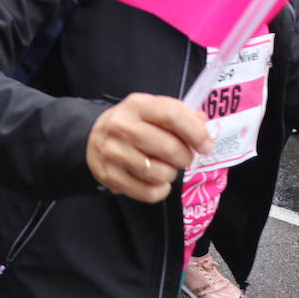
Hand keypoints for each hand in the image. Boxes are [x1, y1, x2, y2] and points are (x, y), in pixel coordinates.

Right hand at [85, 93, 213, 202]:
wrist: (92, 138)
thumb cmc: (132, 124)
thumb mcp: (152, 111)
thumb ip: (179, 115)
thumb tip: (204, 124)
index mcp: (136, 105)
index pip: (172, 115)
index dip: (196, 132)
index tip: (206, 145)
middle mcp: (121, 126)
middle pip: (169, 148)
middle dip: (185, 157)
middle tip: (184, 157)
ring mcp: (113, 152)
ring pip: (160, 173)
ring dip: (171, 174)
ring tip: (166, 168)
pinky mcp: (109, 176)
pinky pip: (148, 192)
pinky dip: (160, 190)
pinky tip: (158, 182)